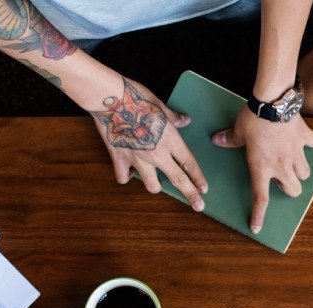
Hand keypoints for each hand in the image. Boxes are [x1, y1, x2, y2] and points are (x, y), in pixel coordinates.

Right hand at [87, 77, 207, 211]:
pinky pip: (124, 177)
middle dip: (191, 194)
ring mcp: (138, 159)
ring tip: (156, 183)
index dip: (198, 178)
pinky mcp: (119, 159)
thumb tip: (185, 121)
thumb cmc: (136, 97)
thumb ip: (173, 117)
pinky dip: (127, 176)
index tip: (204, 189)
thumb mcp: (160, 104)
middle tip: (199, 206)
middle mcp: (157, 153)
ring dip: (156, 185)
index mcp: (170, 139)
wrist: (108, 98)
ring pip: (152, 185)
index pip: (189, 163)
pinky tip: (128, 172)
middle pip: (178, 179)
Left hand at [212, 107, 312, 232]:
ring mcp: (296, 153)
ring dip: (300, 171)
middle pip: (294, 190)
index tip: (257, 227)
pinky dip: (310, 144)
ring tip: (293, 162)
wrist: (273, 102)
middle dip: (289, 188)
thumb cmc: (253, 119)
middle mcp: (282, 166)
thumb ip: (230, 139)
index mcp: (262, 168)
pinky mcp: (305, 139)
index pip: (260, 199)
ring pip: (306, 174)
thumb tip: (218, 140)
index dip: (258, 215)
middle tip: (281, 178)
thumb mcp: (238, 131)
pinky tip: (304, 140)